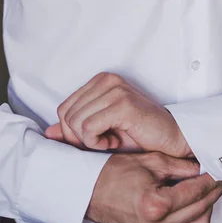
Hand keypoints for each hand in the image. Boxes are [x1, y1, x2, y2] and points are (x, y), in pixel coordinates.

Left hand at [45, 72, 191, 157]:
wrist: (174, 139)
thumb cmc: (142, 135)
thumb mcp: (103, 131)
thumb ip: (76, 130)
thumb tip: (48, 133)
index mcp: (102, 81)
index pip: (64, 107)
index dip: (73, 132)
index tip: (98, 138)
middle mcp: (108, 80)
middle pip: (66, 115)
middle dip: (79, 138)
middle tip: (105, 142)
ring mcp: (116, 91)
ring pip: (75, 122)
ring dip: (90, 141)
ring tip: (112, 141)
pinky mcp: (122, 104)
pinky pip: (88, 128)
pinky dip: (97, 142)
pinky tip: (115, 142)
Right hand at [88, 152, 221, 222]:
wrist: (84, 192)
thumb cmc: (110, 172)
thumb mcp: (149, 161)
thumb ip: (181, 165)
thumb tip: (205, 166)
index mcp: (156, 205)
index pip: (197, 191)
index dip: (214, 178)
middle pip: (202, 208)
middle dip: (215, 191)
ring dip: (209, 206)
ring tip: (212, 188)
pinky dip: (195, 218)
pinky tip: (197, 202)